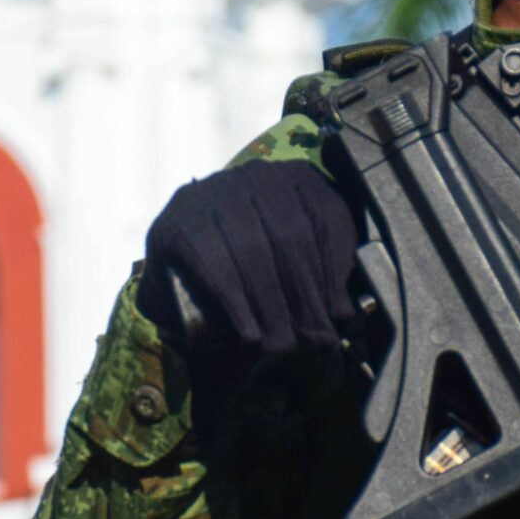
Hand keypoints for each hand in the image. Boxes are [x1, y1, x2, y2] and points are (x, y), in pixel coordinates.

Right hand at [135, 161, 359, 357]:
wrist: (179, 271)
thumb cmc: (248, 268)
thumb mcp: (293, 263)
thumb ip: (320, 275)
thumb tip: (342, 312)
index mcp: (292, 176)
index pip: (323, 216)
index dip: (333, 268)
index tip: (340, 313)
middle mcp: (254, 175)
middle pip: (289, 235)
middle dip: (304, 294)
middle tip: (315, 339)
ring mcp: (212, 192)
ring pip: (252, 251)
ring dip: (272, 305)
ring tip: (283, 343)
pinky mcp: (177, 221)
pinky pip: (214, 266)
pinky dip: (236, 304)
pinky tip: (249, 333)